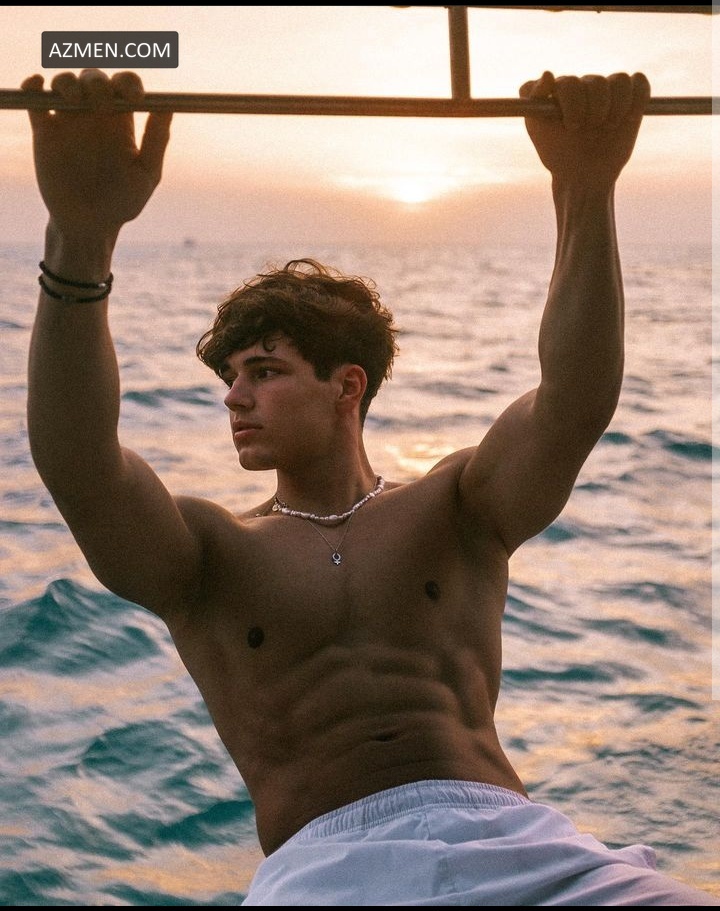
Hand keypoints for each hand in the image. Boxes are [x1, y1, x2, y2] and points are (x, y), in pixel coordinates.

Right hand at [22, 69, 171, 240]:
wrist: (90, 226)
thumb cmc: (123, 203)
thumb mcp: (147, 174)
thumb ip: (156, 140)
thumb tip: (168, 107)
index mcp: (122, 121)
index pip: (125, 86)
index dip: (129, 82)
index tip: (133, 97)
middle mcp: (95, 116)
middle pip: (94, 78)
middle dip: (97, 82)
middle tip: (102, 103)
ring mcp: (68, 121)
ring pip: (64, 83)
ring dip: (68, 82)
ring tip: (74, 100)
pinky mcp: (44, 131)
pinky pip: (35, 99)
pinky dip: (34, 85)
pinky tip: (41, 86)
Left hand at [520, 71, 649, 188]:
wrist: (586, 175)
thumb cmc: (559, 154)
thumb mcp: (539, 130)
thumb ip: (533, 99)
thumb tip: (549, 72)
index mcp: (558, 91)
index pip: (564, 82)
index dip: (568, 101)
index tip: (568, 123)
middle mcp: (582, 86)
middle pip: (592, 82)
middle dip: (591, 111)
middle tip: (585, 130)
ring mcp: (605, 90)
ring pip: (618, 80)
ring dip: (614, 108)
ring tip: (606, 127)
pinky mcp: (629, 97)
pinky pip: (639, 82)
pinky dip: (636, 100)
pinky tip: (626, 119)